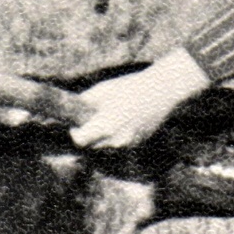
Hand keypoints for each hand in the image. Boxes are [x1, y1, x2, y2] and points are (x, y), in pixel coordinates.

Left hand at [70, 49, 211, 148]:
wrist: (161, 91)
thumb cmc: (130, 87)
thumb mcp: (101, 91)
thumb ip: (84, 103)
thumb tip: (72, 108)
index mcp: (105, 127)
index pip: (80, 141)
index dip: (75, 133)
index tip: (74, 125)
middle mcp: (116, 140)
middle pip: (92, 146)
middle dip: (87, 135)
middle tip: (88, 121)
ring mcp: (129, 144)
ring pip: (106, 146)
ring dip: (101, 137)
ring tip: (107, 118)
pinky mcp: (138, 143)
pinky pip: (120, 144)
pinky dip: (116, 136)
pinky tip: (122, 120)